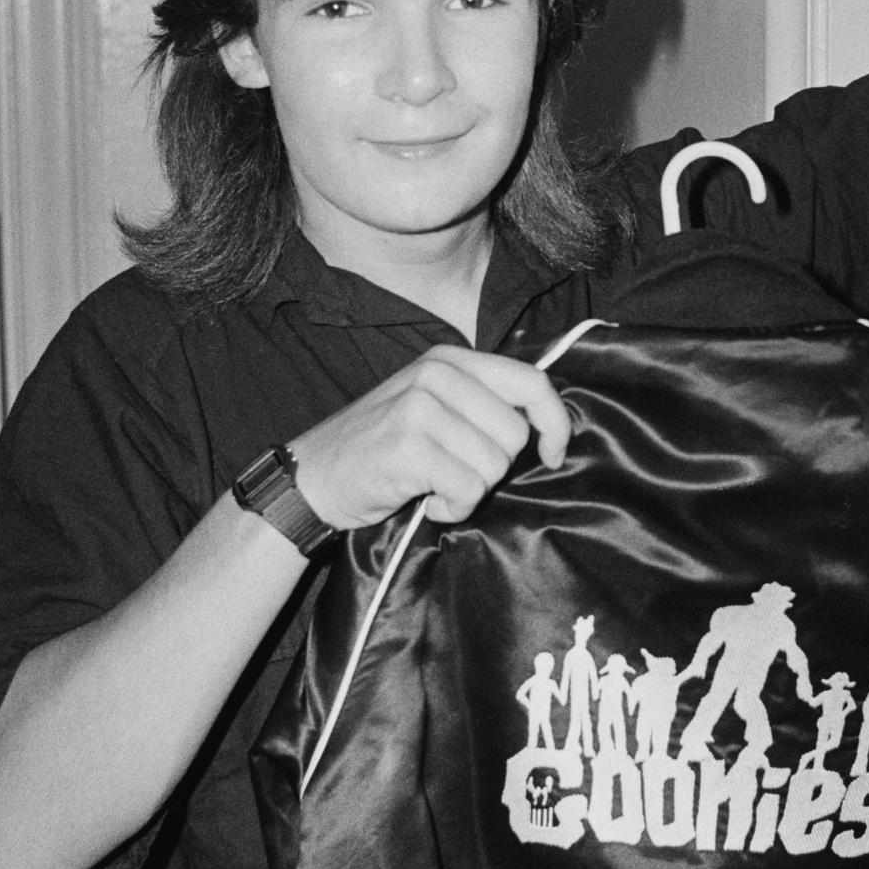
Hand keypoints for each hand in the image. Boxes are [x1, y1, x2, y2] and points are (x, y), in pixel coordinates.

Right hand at [287, 347, 570, 529]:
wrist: (313, 477)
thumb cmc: (380, 448)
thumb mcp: (431, 405)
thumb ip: (481, 402)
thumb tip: (548, 422)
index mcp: (449, 359)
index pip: (531, 381)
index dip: (555, 421)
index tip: (555, 453)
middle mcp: (436, 374)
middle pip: (516, 433)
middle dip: (495, 466)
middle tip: (454, 471)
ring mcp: (420, 407)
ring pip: (495, 465)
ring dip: (471, 490)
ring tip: (434, 485)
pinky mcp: (408, 446)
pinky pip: (468, 490)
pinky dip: (453, 508)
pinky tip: (425, 500)